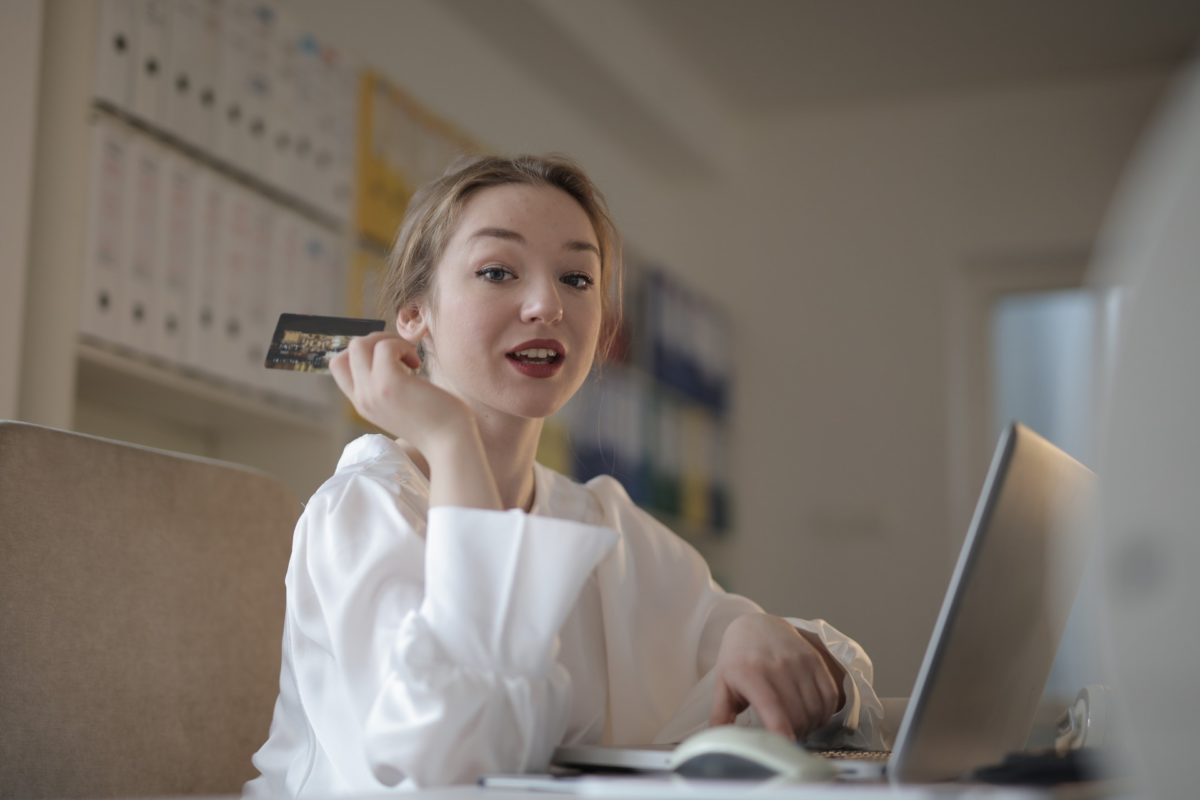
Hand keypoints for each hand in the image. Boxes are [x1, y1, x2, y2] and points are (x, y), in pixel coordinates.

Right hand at [330, 333, 501, 510]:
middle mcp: (362, 398)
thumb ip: (387, 386)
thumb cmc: (436, 421)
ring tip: (410, 359)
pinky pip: (385, 347)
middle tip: (402, 353)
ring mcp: (373, 392)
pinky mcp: (390, 384)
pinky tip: (417, 364)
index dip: (363, 352)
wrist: (450, 444)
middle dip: (376, 340)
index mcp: (363, 403)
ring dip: (389, 341)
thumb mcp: (401, 404)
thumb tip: (388, 351)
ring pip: (359, 344)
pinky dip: (402, 346)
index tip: (390, 358)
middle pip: (348, 350)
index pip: (339, 365)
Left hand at [710, 613, 845, 739]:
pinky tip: (814, 716)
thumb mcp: (723, 685)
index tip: (784, 750)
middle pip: (798, 716)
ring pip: (816, 708)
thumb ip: (720, 715)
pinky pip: (830, 695)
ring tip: (799, 727)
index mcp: (750, 674)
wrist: (756, 626)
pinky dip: (826, 713)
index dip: (783, 735)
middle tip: (787, 738)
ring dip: (811, 726)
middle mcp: (778, 666)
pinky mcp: (815, 660)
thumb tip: (718, 742)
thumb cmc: (737, 660)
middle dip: (795, 735)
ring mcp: (799, 662)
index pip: (773, 711)